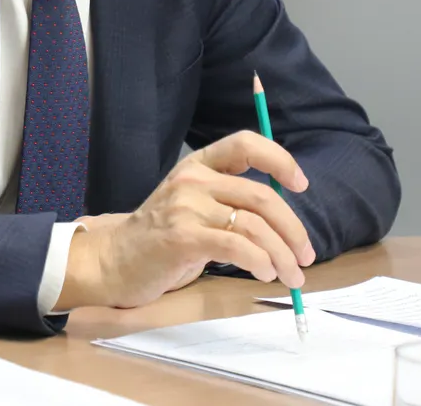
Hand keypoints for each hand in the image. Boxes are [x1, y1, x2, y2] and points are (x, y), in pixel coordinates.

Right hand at [56, 131, 314, 309]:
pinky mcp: (182, 238)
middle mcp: (193, 180)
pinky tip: (265, 273)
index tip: (301, 184)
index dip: (279, 159)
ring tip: (292, 276)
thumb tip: (284, 219)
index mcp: (198, 164)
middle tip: (306, 256)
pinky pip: (237, 247)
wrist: (114, 260)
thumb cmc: (160, 236)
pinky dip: (260, 262)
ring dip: (283, 255)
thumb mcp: (192, 204)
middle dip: (293, 229)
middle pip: (261, 195)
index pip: (245, 144)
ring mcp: (186, 207)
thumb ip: (229, 199)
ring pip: (254, 225)